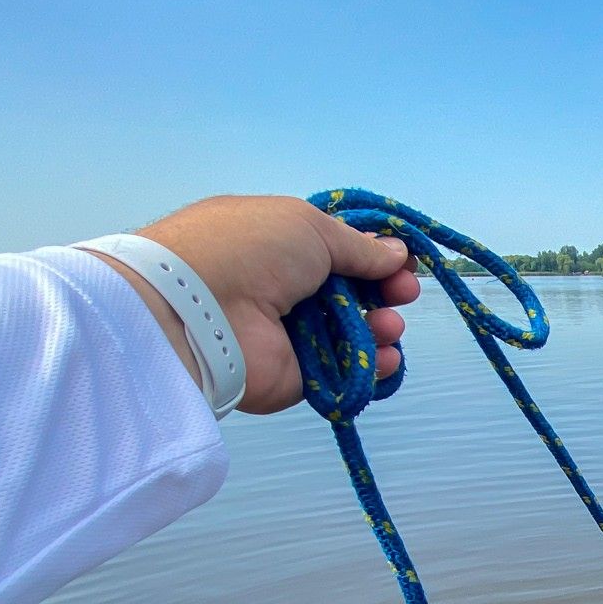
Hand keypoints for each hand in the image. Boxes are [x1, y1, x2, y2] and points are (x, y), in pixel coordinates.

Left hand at [93, 194, 420, 413]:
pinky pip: (344, 371)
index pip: (337, 252)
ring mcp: (291, 335)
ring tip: (390, 324)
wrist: (198, 310)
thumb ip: (358, 246)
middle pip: (351, 293)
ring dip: (381, 326)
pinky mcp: (296, 377)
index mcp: (280, 244)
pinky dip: (371, 366)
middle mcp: (285, 289)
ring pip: (352, 333)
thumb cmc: (250, 250)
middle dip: (385, 291)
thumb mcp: (309, 226)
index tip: (402, 262)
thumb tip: (396, 253)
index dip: (374, 256)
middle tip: (404, 293)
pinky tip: (385, 356)